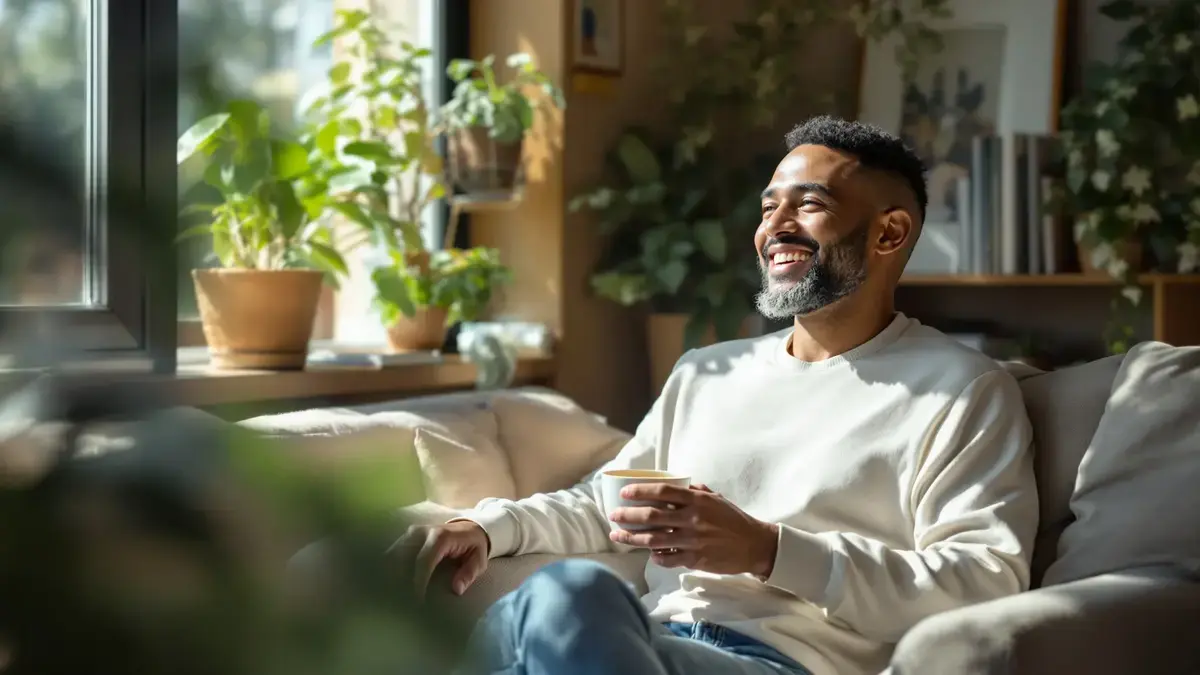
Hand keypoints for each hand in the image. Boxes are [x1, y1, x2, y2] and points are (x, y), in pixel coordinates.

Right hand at [388, 520, 489, 598]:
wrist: (468, 528)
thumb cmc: (473, 547)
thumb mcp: (479, 560)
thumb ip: (468, 574)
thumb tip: (456, 589)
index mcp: (440, 537)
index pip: (423, 561)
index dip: (418, 582)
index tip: (417, 601)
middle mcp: (421, 532)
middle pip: (403, 559)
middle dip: (400, 582)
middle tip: (403, 603)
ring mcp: (411, 533)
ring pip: (393, 557)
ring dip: (392, 577)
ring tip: (395, 597)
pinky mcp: (405, 537)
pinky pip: (392, 555)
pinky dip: (391, 570)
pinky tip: (392, 586)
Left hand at [608, 483, 778, 576]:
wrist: (754, 545)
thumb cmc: (733, 519)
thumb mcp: (715, 499)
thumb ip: (694, 492)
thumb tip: (673, 484)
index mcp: (698, 500)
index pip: (663, 491)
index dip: (641, 491)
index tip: (625, 493)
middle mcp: (693, 519)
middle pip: (652, 516)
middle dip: (628, 516)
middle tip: (614, 515)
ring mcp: (693, 540)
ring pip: (654, 540)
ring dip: (632, 538)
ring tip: (617, 537)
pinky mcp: (695, 559)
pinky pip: (668, 558)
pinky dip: (655, 556)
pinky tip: (648, 554)